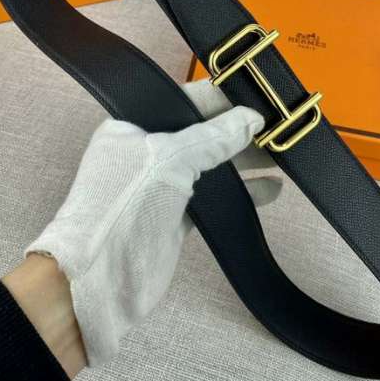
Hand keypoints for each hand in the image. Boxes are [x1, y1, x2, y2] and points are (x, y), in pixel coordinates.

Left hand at [25, 79, 280, 366]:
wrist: (96, 282)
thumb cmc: (120, 209)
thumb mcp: (169, 159)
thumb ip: (212, 137)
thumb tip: (251, 118)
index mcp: (133, 124)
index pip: (185, 99)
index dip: (222, 98)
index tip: (259, 98)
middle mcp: (148, 151)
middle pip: (203, 131)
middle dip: (240, 130)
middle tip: (279, 128)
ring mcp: (162, 184)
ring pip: (212, 164)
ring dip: (245, 160)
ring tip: (283, 155)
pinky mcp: (176, 215)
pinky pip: (216, 196)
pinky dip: (242, 192)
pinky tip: (270, 189)